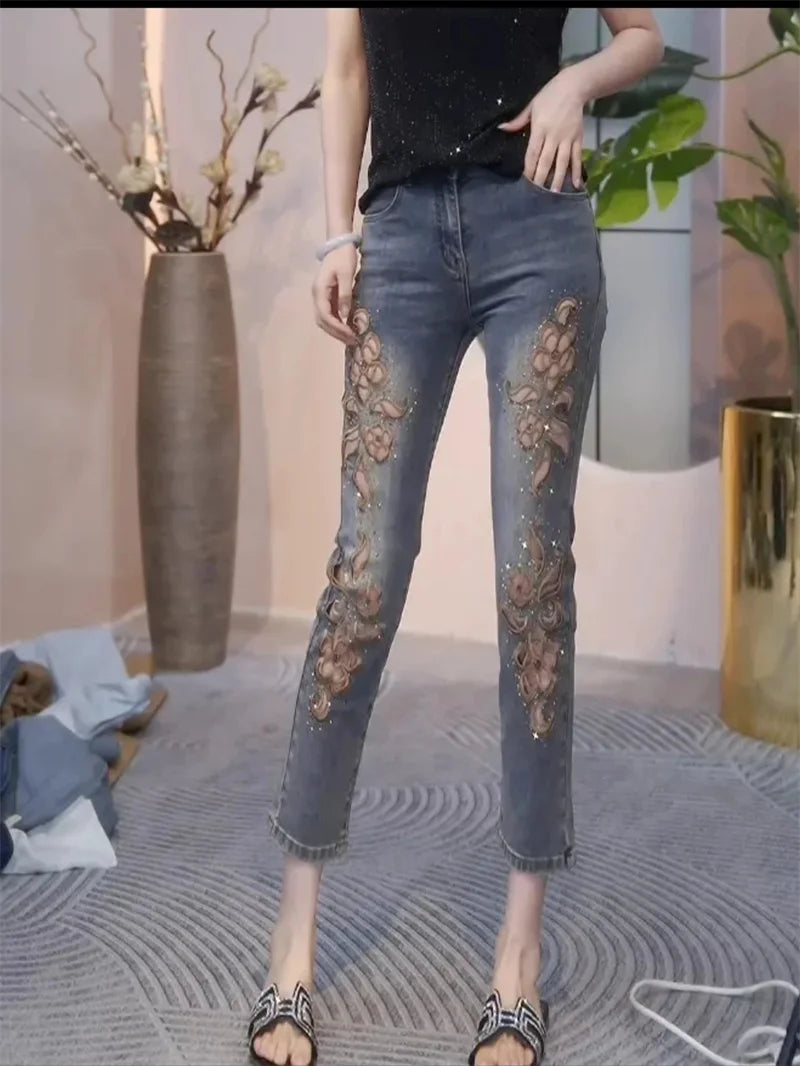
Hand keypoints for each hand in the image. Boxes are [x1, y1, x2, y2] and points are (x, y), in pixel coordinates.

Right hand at [312, 242, 358, 343]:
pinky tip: (347, 328)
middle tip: (351, 341)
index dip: (336, 327)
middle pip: (322, 321)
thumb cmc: (343, 257)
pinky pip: (329, 314)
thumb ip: (345, 294)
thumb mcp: (347, 274)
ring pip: (324, 319)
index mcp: (319, 290)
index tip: (350, 334)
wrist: (339, 244)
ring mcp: (320, 296)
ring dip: (335, 330)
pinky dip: (336, 323)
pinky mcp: (326, 296)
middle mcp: (316, 296)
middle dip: (336, 333)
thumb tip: (345, 315)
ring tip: (350, 338)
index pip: (325, 315)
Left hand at [499, 69, 585, 191]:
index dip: (529, 167)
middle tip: (538, 192)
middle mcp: (554, 135)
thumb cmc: (549, 95)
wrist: (573, 86)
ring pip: (562, 161)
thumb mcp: (531, 105)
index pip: (533, 152)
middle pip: (546, 160)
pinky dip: (577, 171)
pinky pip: (577, 157)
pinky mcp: (578, 138)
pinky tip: (575, 184)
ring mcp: (567, 138)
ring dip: (558, 178)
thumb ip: (518, 121)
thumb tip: (502, 128)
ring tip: (554, 192)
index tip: (526, 180)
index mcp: (540, 128)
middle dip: (541, 177)